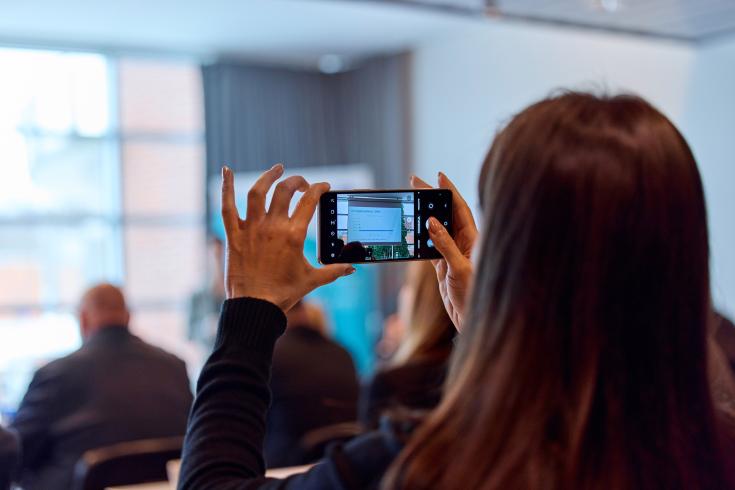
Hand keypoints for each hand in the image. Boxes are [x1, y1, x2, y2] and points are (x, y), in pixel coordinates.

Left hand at [221, 164, 354, 311]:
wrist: (255, 306)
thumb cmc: (283, 294)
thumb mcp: (312, 280)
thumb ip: (334, 270)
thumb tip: (352, 267)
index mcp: (294, 235)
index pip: (310, 201)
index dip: (319, 189)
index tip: (323, 186)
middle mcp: (273, 227)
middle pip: (285, 191)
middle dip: (297, 181)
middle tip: (302, 184)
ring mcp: (252, 229)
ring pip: (258, 191)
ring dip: (268, 176)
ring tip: (277, 169)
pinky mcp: (234, 234)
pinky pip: (227, 206)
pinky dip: (225, 187)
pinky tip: (226, 170)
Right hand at [411, 173, 477, 330]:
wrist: (473, 319)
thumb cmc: (474, 295)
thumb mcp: (459, 268)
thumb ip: (445, 245)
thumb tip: (431, 222)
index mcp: (473, 239)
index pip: (460, 208)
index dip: (449, 191)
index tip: (438, 175)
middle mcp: (464, 243)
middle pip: (446, 214)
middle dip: (432, 197)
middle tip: (415, 182)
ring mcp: (453, 254)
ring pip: (436, 228)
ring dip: (424, 216)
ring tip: (410, 202)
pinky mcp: (443, 266)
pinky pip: (429, 246)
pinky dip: (420, 238)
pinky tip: (411, 231)